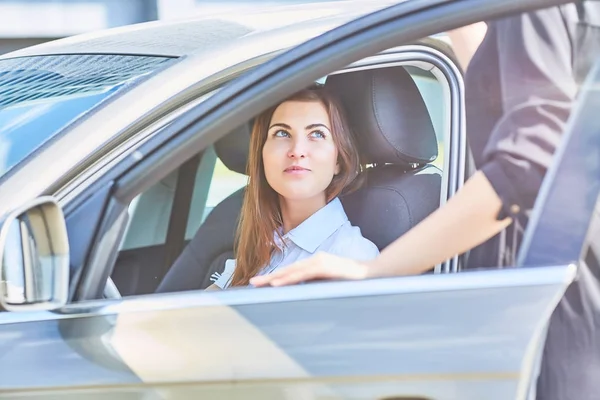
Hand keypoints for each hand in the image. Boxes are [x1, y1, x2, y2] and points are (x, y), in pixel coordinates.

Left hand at [249, 252, 369, 286]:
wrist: (373, 273)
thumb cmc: (353, 280)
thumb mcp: (331, 282)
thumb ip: (318, 284)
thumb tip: (304, 292)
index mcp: (315, 264)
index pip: (291, 271)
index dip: (275, 277)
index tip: (261, 283)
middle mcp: (315, 260)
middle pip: (288, 270)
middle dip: (269, 277)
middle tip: (252, 283)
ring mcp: (320, 262)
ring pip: (293, 271)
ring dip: (276, 278)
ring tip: (261, 284)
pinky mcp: (325, 266)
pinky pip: (304, 273)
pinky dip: (290, 278)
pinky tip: (279, 283)